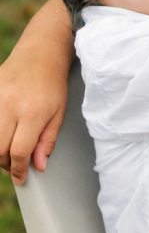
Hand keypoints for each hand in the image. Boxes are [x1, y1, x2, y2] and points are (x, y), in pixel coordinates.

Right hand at [0, 50, 67, 184]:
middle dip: (5, 164)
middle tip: (14, 168)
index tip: (20, 179)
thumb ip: (47, 141)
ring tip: (7, 154)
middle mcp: (10, 106)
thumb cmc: (53, 85)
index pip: (18, 151)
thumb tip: (39, 166)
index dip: (18, 169)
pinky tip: (2, 136)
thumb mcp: (59, 114)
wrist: (40, 54)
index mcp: (33, 113)